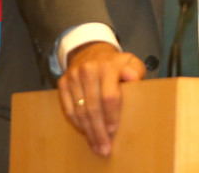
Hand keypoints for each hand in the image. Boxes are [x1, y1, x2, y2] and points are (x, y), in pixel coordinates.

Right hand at [56, 42, 145, 156]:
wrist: (91, 50)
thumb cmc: (116, 63)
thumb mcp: (131, 61)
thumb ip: (136, 70)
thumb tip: (133, 78)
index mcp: (108, 66)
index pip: (109, 96)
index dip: (111, 115)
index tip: (114, 130)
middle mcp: (88, 70)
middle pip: (92, 107)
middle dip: (99, 130)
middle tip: (104, 147)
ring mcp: (73, 76)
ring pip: (79, 110)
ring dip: (87, 131)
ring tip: (96, 145)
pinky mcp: (63, 82)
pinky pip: (68, 108)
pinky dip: (76, 123)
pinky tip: (85, 132)